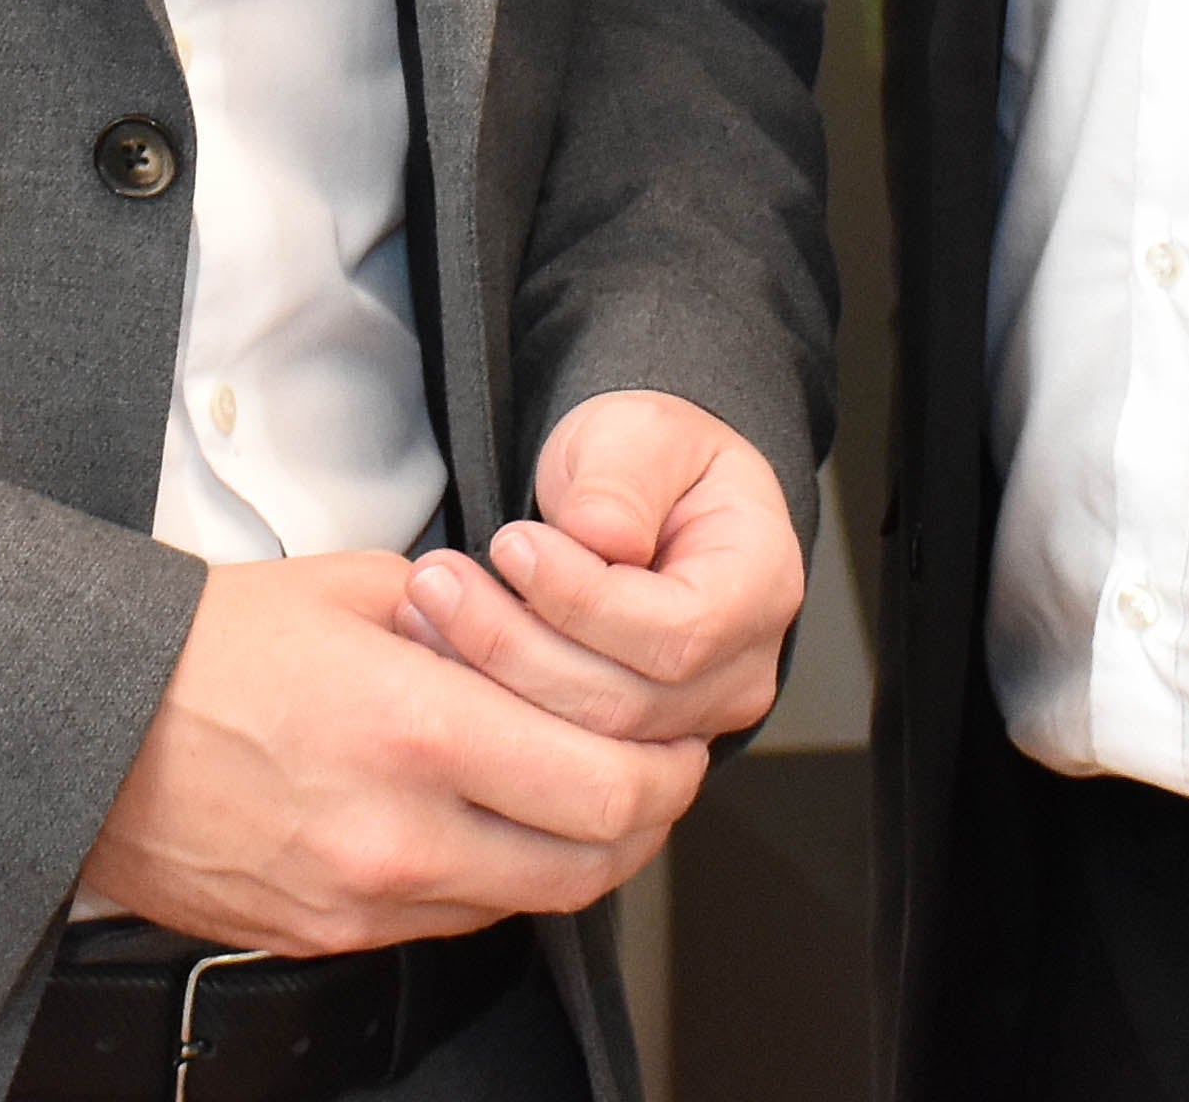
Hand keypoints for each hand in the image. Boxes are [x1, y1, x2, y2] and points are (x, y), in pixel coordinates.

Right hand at [80, 549, 704, 956]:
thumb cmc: (201, 651)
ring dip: (575, 853)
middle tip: (657, 772)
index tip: (677, 735)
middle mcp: (400, 835)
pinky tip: (486, 820)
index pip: (605, 785)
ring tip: (579, 792)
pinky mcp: (327, 937)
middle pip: (590, 863)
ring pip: (527, 900)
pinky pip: (450, 918)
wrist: (79, 731)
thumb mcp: (352, 587)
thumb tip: (535, 639)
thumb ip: (465, 621)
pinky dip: (492, 876)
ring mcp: (362, 900)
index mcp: (416, 730)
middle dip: (647, 818)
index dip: (667, 766)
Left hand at [392, 389, 804, 745]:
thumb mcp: (637, 435)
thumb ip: (621, 479)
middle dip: (516, 645)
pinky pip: (565, 753)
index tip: (512, 544)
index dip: (583, 600)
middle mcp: (741, 671)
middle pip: (626, 704)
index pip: (678, 631)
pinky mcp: (634, 750)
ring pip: (588, 743)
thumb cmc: (647, 463)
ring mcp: (693, 722)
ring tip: (428, 610)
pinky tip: (445, 653)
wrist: (641, 499)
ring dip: (494, 678)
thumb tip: (601, 536)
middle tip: (438, 582)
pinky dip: (495, 708)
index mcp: (760, 585)